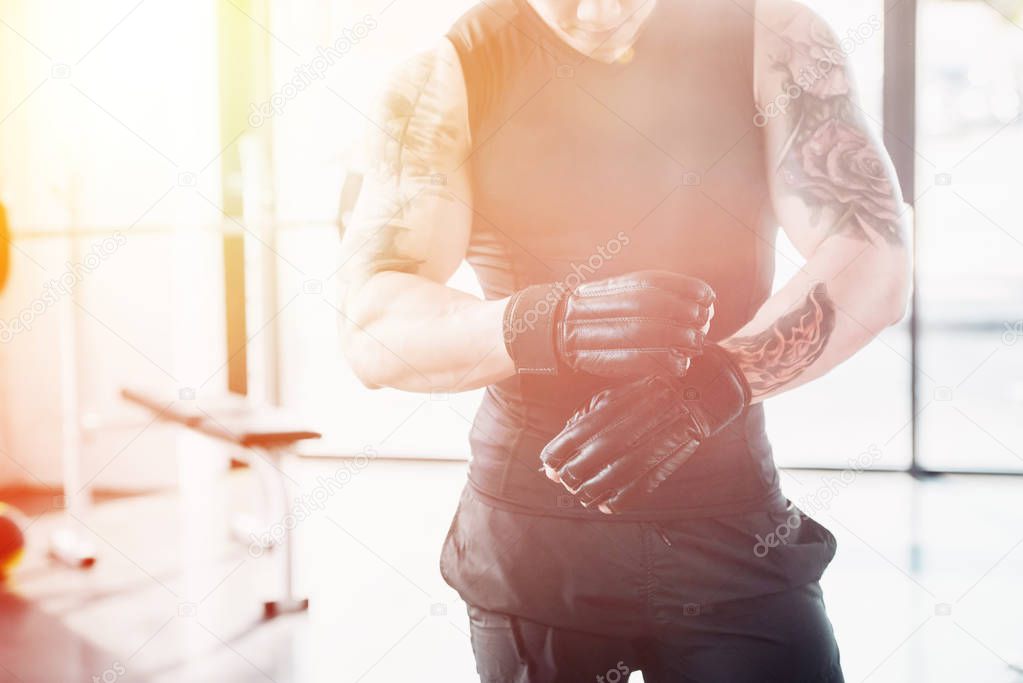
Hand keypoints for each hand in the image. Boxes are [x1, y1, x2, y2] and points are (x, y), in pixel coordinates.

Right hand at [503, 270, 713, 377]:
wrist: (536, 332)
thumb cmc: (585, 316)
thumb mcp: (609, 296)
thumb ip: (642, 296)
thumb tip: (693, 301)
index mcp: (604, 288)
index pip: (649, 282)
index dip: (683, 287)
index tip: (708, 296)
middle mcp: (594, 306)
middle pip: (647, 305)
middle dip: (683, 314)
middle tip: (705, 322)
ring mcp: (588, 333)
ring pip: (639, 332)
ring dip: (676, 339)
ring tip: (697, 343)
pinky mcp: (588, 360)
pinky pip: (628, 361)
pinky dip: (659, 363)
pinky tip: (679, 365)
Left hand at [540, 344, 750, 512]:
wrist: (700, 386)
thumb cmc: (648, 391)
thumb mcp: (613, 394)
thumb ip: (584, 419)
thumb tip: (560, 447)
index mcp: (610, 407)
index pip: (570, 439)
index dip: (554, 457)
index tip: (549, 465)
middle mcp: (627, 427)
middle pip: (585, 463)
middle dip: (570, 476)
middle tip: (566, 480)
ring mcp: (648, 445)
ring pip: (609, 480)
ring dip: (590, 491)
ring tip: (584, 494)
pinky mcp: (667, 461)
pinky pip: (635, 490)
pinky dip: (617, 502)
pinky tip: (606, 504)